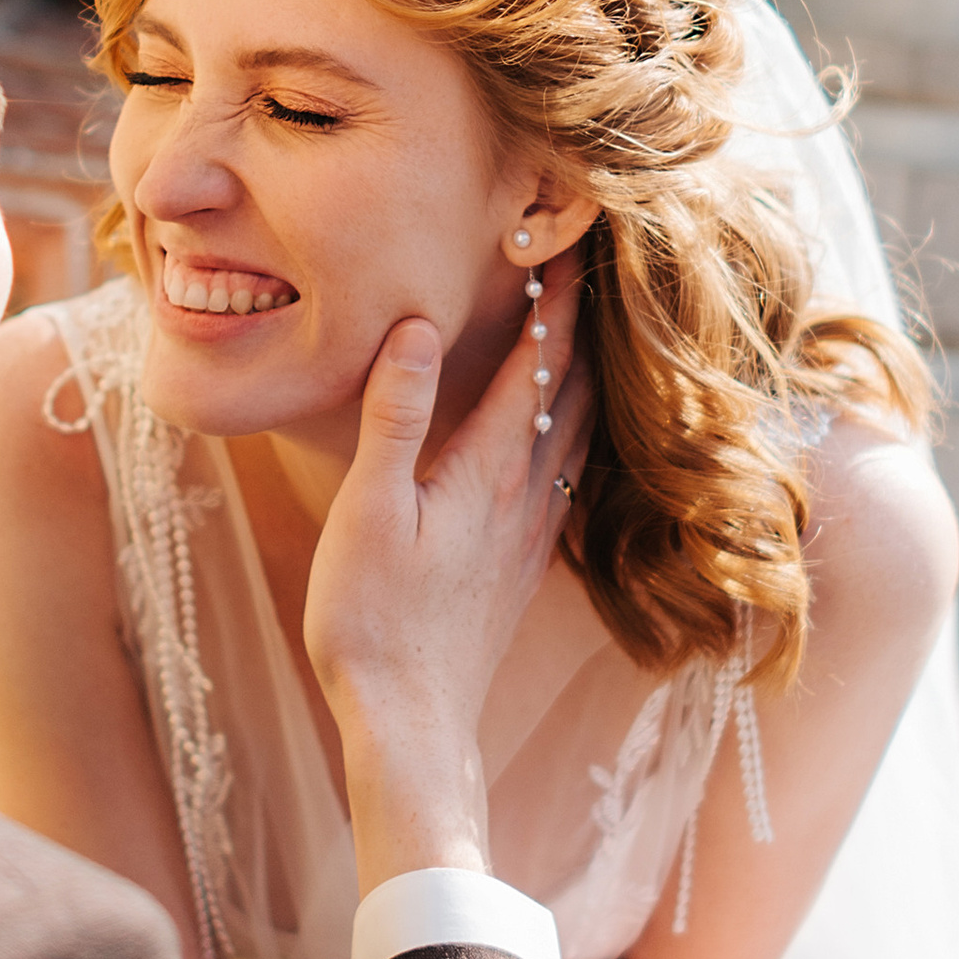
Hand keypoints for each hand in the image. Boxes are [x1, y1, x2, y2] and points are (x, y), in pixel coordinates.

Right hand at [304, 258, 590, 894]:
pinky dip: (574, 431)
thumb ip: (396, 415)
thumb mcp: (369, 509)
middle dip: (582, 324)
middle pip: (575, 390)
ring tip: (586, 330)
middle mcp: (527, 495)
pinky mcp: (523, 564)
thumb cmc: (373, 619)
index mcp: (490, 470)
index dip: (557, 296)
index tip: (572, 235)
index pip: (540, 362)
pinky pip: (565, 475)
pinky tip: (568, 436)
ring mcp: (531, 532)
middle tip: (590, 263)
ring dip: (585, 376)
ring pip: (578, 434)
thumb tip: (420, 325)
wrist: (410, 723)